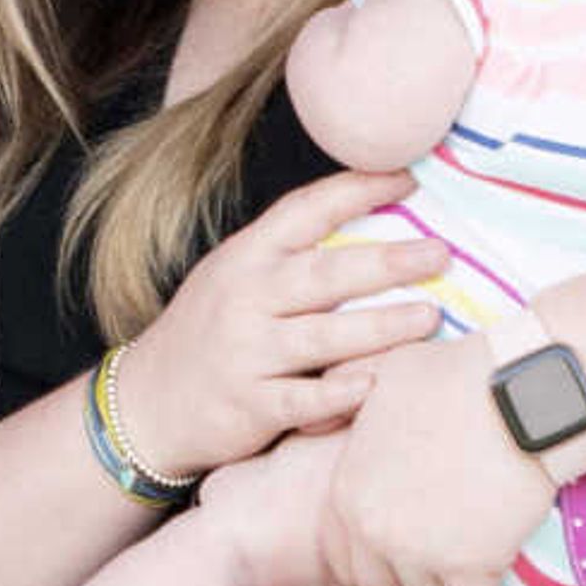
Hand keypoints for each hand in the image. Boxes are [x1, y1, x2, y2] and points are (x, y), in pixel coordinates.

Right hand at [104, 170, 442, 481]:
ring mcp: (246, 352)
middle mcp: (246, 297)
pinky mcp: (250, 405)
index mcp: (247, 257)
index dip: (358, 191)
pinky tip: (374, 385)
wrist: (146, 403)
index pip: (305, 211)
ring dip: (381, 326)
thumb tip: (377, 232)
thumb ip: (290, 258)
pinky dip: (340, 393)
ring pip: (323, 335)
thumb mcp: (234, 278)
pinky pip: (303, 399)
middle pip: (326, 273)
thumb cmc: (208, 334)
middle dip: (388, 262)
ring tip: (429, 318)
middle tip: (440, 255)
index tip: (409, 180)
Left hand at [310, 327, 542, 585]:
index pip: (343, 554)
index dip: (369, 567)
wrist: (522, 394)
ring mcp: (419, 553)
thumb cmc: (458, 375)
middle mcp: (373, 530)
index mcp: (347, 490)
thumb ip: (344, 391)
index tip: (392, 572)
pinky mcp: (470, 569)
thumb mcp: (383, 370)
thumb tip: (320, 419)